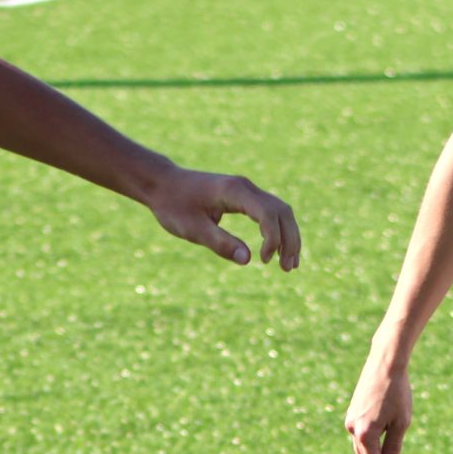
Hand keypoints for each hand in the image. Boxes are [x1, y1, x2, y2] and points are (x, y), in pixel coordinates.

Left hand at [146, 166, 300, 269]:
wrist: (163, 184)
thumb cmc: (174, 205)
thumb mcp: (192, 229)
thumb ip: (220, 243)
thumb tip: (247, 260)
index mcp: (234, 191)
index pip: (267, 213)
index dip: (272, 238)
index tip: (263, 261)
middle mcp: (245, 187)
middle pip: (282, 211)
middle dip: (289, 240)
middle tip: (287, 268)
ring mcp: (247, 190)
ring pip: (281, 210)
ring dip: (289, 236)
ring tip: (289, 264)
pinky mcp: (244, 196)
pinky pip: (271, 212)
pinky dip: (280, 230)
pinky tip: (279, 251)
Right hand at [344, 356, 413, 453]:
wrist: (385, 363)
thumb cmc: (397, 392)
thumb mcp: (400, 423)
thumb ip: (394, 447)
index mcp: (364, 434)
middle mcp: (353, 428)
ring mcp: (351, 419)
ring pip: (364, 446)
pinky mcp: (353, 411)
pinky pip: (361, 435)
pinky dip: (372, 443)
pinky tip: (379, 447)